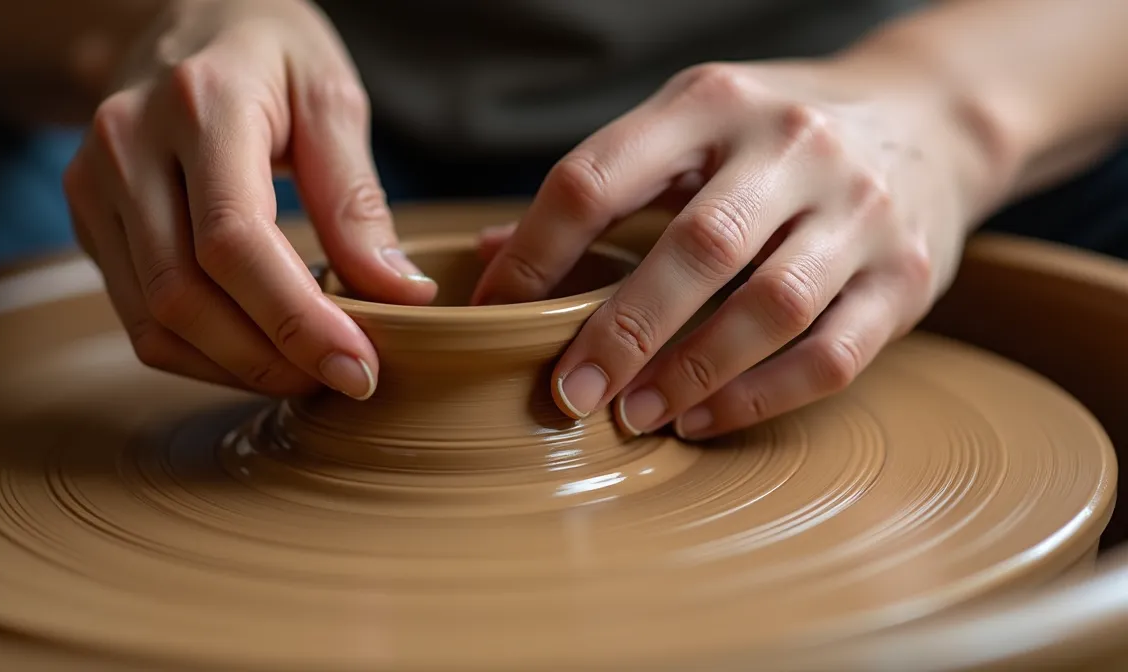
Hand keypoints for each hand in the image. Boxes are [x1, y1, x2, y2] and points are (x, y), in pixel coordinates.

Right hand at [62, 0, 435, 398]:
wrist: (179, 17)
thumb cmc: (269, 52)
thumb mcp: (330, 96)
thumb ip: (356, 196)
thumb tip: (399, 294)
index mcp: (199, 103)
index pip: (233, 240)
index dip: (296, 320)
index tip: (358, 366)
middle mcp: (128, 145)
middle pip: (185, 294)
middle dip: (272, 358)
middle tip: (345, 377)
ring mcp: (93, 184)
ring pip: (155, 321)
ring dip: (238, 369)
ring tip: (308, 370)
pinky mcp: (87, 219)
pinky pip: (138, 319)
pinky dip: (203, 356)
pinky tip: (260, 352)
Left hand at [473, 56, 1003, 438]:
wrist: (929, 120)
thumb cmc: (773, 137)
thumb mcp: (687, 128)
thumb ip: (597, 189)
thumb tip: (485, 257)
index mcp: (712, 104)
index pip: (599, 177)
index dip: (534, 252)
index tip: (493, 312)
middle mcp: (793, 146)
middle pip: (696, 249)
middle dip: (621, 330)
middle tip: (567, 395)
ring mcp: (860, 211)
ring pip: (770, 307)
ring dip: (692, 372)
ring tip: (634, 415)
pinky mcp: (908, 276)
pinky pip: (831, 354)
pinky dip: (760, 396)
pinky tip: (702, 417)